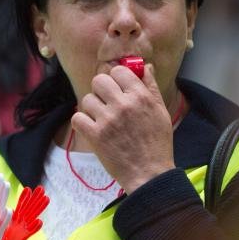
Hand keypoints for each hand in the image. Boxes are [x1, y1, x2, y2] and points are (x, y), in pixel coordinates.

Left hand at [71, 63, 175, 193]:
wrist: (149, 173)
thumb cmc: (157, 143)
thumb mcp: (161, 111)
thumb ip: (150, 87)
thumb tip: (145, 66)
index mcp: (140, 96)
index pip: (118, 70)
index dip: (116, 78)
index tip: (117, 87)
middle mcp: (123, 105)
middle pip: (99, 80)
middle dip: (101, 90)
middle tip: (107, 102)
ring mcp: (107, 120)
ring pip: (87, 99)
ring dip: (92, 108)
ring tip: (101, 118)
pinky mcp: (95, 135)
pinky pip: (77, 117)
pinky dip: (82, 122)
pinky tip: (92, 127)